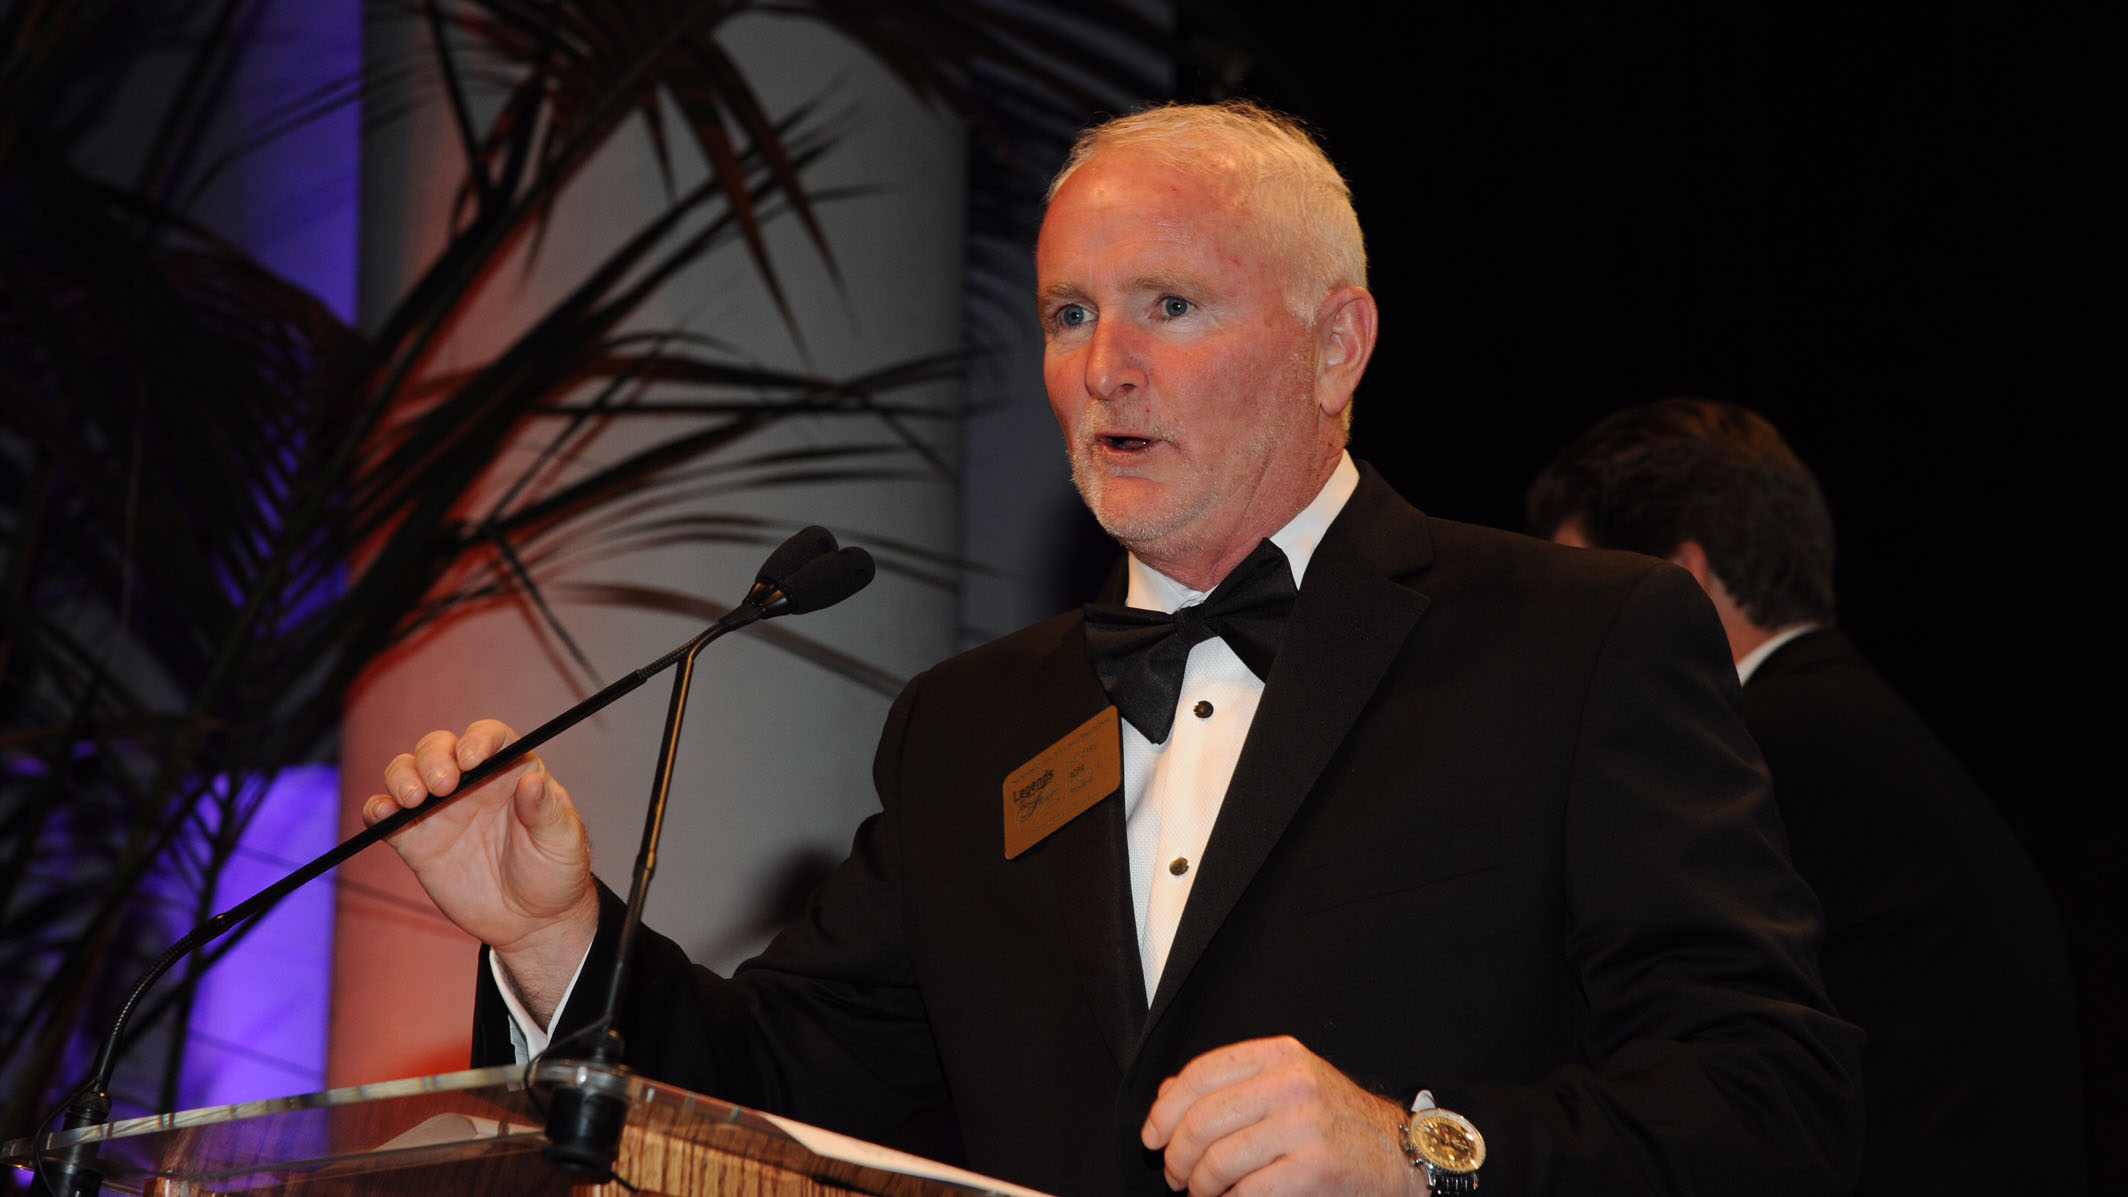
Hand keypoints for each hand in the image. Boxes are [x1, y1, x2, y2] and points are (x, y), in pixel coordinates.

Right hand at [364, 719, 599, 1021]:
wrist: (530, 920)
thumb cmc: (554, 872)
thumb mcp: (562, 841)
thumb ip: (546, 810)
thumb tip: (533, 780)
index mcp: (509, 772)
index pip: (488, 738)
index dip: (477, 740)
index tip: (471, 758)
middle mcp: (470, 783)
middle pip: (439, 748)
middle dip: (434, 758)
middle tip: (442, 786)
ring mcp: (439, 809)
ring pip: (406, 772)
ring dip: (402, 776)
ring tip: (414, 799)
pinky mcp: (416, 840)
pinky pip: (386, 815)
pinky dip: (378, 809)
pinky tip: (384, 814)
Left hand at [1140, 1036, 1423, 1194]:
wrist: (1401, 1155)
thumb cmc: (1338, 1124)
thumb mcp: (1290, 1084)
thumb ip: (1232, 1085)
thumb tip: (1166, 1095)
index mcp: (1280, 1056)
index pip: (1200, 1074)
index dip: (1165, 1109)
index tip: (1153, 1135)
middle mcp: (1292, 1084)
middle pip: (1201, 1120)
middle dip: (1177, 1156)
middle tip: (1176, 1175)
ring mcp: (1304, 1127)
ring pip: (1217, 1161)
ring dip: (1199, 1185)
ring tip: (1204, 1191)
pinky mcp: (1313, 1169)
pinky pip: (1246, 1192)